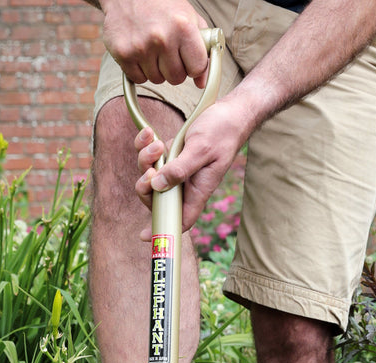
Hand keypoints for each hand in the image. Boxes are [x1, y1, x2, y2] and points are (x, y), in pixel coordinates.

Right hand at [101, 0, 208, 86]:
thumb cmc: (160, 4)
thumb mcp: (188, 18)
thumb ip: (201, 48)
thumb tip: (202, 82)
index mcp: (183, 27)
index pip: (197, 68)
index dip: (193, 66)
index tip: (187, 58)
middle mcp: (162, 38)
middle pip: (176, 78)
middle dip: (174, 68)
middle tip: (167, 51)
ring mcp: (141, 48)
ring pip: (157, 79)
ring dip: (156, 69)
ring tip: (152, 48)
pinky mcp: (123, 54)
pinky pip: (139, 79)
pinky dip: (140, 70)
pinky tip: (139, 51)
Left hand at [134, 99, 247, 234]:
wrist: (230, 113)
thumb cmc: (223, 131)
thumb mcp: (202, 149)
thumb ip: (180, 169)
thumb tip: (158, 186)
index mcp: (197, 191)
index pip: (180, 220)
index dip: (162, 230)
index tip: (145, 236)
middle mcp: (186, 184)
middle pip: (157, 199)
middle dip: (145, 187)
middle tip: (149, 170)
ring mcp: (177, 170)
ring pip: (150, 176)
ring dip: (145, 159)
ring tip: (156, 142)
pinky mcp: (172, 155)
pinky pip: (151, 157)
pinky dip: (145, 145)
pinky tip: (150, 133)